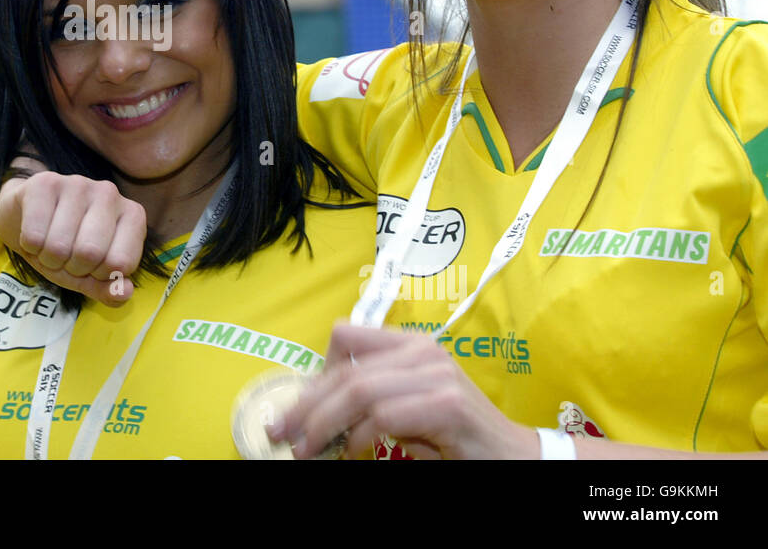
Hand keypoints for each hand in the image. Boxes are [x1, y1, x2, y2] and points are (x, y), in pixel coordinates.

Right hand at [0, 172, 145, 306]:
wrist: (24, 217)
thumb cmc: (65, 247)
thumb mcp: (89, 275)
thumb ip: (108, 288)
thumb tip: (124, 293)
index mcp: (132, 215)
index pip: (120, 264)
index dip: (98, 276)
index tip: (91, 267)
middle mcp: (110, 194)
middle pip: (89, 253)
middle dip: (72, 268)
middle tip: (66, 258)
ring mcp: (79, 183)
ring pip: (59, 247)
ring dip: (48, 259)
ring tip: (49, 246)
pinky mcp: (45, 182)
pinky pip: (34, 235)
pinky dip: (29, 246)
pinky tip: (34, 234)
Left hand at [269, 324, 538, 459]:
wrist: (512, 455)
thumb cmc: (454, 434)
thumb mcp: (407, 405)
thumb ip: (372, 396)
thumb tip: (313, 409)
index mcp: (411, 343)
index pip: (346, 337)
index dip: (316, 371)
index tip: (298, 405)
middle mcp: (423, 350)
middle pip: (346, 369)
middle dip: (306, 404)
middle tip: (281, 431)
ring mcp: (437, 374)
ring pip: (359, 389)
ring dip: (324, 424)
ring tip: (307, 449)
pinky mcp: (447, 403)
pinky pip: (384, 415)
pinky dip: (359, 436)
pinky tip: (353, 452)